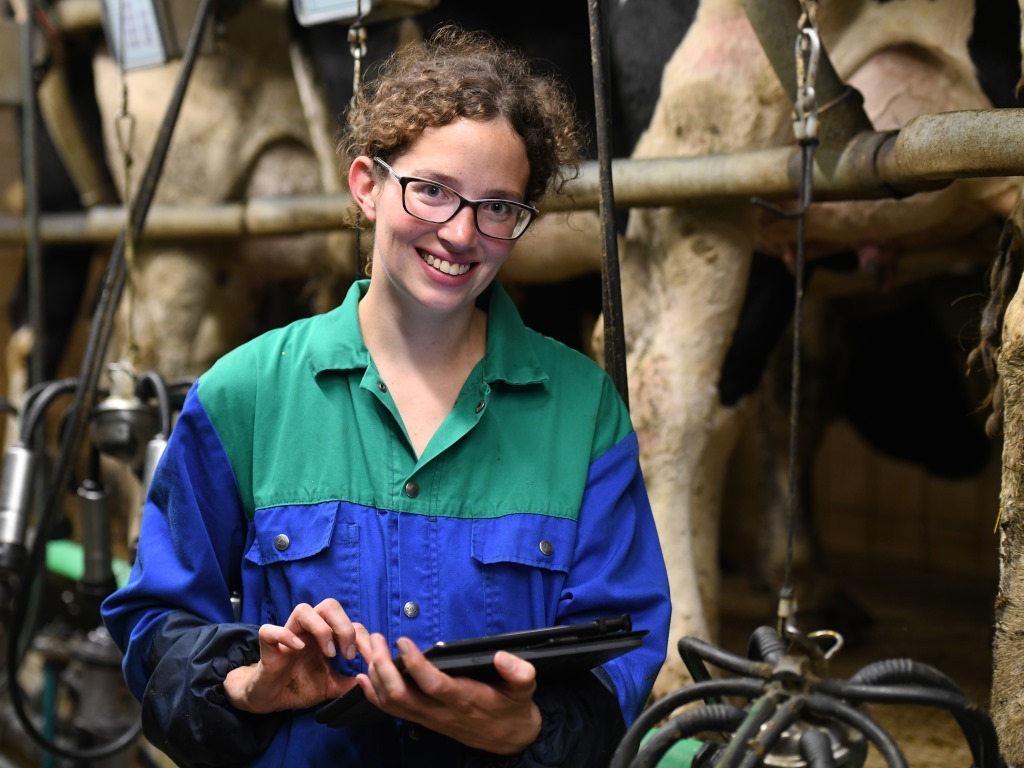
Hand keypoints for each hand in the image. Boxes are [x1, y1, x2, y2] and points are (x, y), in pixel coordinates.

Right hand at [223, 599, 367, 713]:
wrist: (271, 699)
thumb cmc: (300, 686)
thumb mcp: (331, 686)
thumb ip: (349, 683)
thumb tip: (371, 681)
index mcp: (326, 637)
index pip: (349, 622)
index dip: (362, 637)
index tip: (368, 659)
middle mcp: (308, 631)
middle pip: (329, 606)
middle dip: (344, 625)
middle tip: (347, 653)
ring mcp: (288, 636)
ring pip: (303, 609)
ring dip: (320, 628)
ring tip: (328, 653)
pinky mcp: (268, 647)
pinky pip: (270, 630)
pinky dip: (284, 635)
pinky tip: (298, 648)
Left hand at [355, 632, 541, 754]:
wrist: (509, 738)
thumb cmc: (513, 707)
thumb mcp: (525, 688)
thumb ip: (519, 672)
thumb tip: (503, 656)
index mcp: (465, 700)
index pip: (434, 685)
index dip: (415, 665)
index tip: (403, 641)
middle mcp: (442, 712)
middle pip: (402, 695)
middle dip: (383, 667)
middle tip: (377, 640)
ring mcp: (429, 718)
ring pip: (392, 703)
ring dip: (376, 676)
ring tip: (369, 649)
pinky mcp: (423, 719)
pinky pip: (392, 710)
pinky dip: (374, 693)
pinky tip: (364, 676)